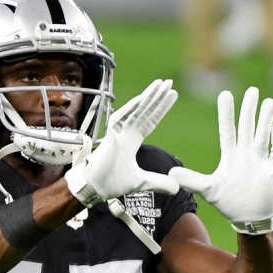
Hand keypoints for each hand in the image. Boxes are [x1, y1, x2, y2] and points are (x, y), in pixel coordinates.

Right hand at [65, 79, 178, 206]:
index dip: (161, 109)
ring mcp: (118, 132)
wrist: (95, 188)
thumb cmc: (112, 183)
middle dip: (157, 97)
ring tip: (161, 84)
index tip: (172, 96)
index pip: (150, 120)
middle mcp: (126, 132)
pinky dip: (131, 108)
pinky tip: (142, 98)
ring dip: (148, 97)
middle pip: (145, 111)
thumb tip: (177, 188)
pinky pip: (121, 118)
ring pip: (136, 110)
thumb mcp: (142, 182)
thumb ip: (159, 182)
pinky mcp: (110, 136)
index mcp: (132, 140)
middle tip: (170, 83)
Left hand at [169, 87, 272, 234]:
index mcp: (230, 156)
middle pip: (247, 128)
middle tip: (253, 90)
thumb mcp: (208, 190)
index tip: (225, 93)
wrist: (250, 219)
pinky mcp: (272, 171)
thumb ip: (192, 180)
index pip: (227, 130)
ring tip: (268, 101)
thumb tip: (171, 173)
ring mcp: (260, 162)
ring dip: (265, 120)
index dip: (226, 113)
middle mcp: (246, 155)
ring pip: (262, 136)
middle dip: (249, 110)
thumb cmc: (230, 203)